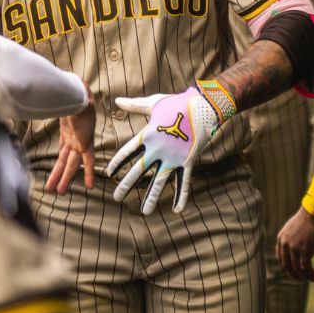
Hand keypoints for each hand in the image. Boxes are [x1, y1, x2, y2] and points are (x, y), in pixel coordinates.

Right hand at [45, 93, 95, 193]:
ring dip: (65, 178)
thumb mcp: (52, 101)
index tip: (59, 167)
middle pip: (64, 159)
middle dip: (59, 173)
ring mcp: (80, 140)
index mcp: (67, 129)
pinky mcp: (85, 142)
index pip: (63, 148)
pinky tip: (90, 185)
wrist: (77, 93)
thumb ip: (40, 101)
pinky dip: (89, 173)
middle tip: (55, 187)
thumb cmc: (65, 94)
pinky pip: (87, 161)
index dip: (61, 158)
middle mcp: (74, 136)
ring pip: (71, 163)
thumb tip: (19, 94)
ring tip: (59, 191)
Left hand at [106, 87, 222, 213]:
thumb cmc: (177, 103)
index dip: (117, 163)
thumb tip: (116, 100)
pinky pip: (183, 182)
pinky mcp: (188, 162)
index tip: (109, 173)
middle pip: (138, 171)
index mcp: (148, 135)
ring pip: (159, 182)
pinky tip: (176, 210)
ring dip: (151, 198)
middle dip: (126, 185)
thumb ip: (134, 105)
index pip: (127, 152)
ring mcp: (173, 157)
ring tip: (145, 212)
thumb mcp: (154, 103)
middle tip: (116, 197)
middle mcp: (158, 149)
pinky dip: (180, 197)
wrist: (204, 107)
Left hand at [276, 207, 313, 281]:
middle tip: (302, 279)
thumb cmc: (306, 219)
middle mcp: (285, 245)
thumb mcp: (292, 229)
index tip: (294, 271)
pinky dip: (311, 273)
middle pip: (287, 266)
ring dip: (305, 276)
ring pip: (298, 268)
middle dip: (295, 275)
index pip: (281, 258)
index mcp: (281, 239)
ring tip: (313, 278)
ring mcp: (294, 248)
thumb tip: (296, 250)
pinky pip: (306, 267)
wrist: (312, 213)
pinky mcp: (305, 250)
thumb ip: (291, 239)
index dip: (287, 267)